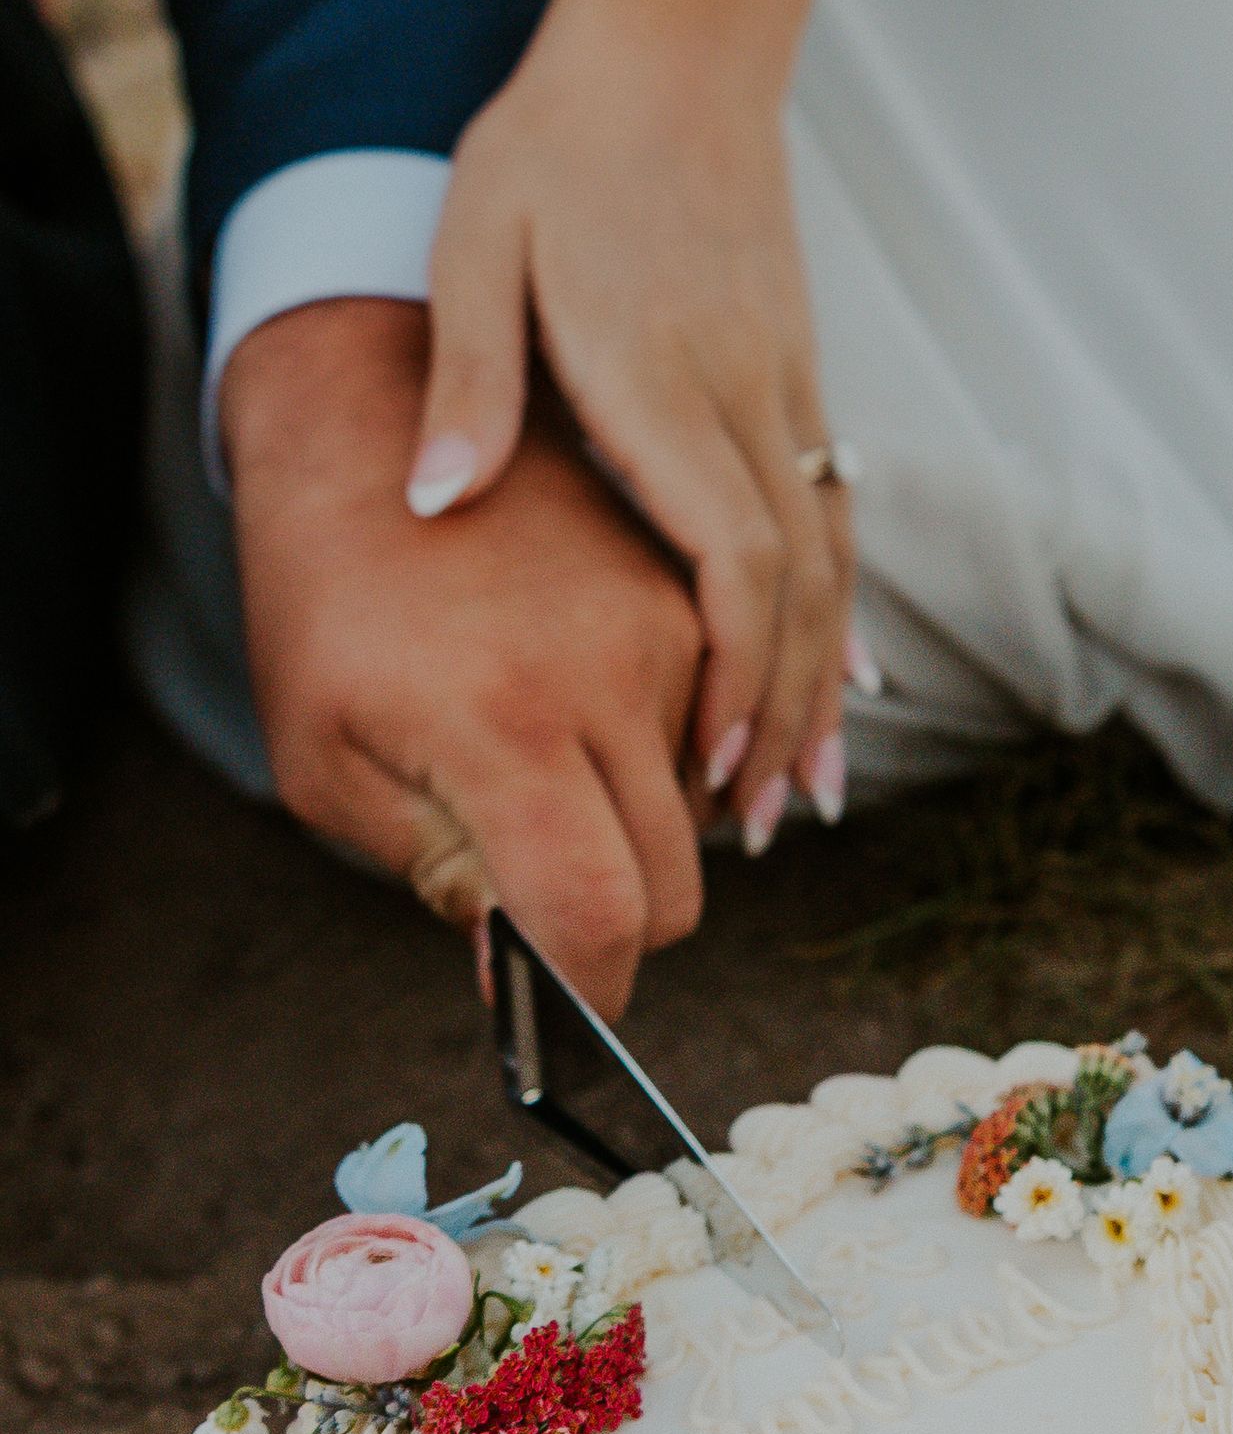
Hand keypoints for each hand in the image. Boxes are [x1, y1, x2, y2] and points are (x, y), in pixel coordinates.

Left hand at [226, 296, 704, 1017]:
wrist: (365, 424)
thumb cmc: (322, 601)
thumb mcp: (326, 759)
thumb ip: (437, 872)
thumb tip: (521, 971)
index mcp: (508, 726)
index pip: (605, 915)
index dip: (594, 992)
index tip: (570, 1008)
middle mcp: (614, 676)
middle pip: (674, 884)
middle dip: (615, 918)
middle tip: (533, 888)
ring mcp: (668, 630)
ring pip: (701, 814)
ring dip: (638, 830)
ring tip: (543, 770)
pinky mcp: (692, 595)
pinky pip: (709, 733)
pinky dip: (659, 758)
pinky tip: (581, 714)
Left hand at [405, 4, 855, 851]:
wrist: (674, 51)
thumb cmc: (554, 150)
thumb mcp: (477, 244)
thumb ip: (472, 379)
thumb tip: (436, 503)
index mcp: (661, 380)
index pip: (730, 556)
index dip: (731, 670)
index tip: (707, 762)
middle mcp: (746, 399)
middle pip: (795, 587)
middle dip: (781, 714)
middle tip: (758, 825)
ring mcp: (787, 392)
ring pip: (831, 562)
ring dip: (821, 682)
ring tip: (804, 790)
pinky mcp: (798, 380)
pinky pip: (833, 517)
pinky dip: (836, 610)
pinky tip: (839, 677)